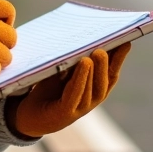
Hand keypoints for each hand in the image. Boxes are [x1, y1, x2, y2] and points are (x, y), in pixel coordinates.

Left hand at [5, 43, 129, 137]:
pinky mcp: (65, 114)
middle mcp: (91, 100)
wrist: (26, 115)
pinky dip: (80, 79)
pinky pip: (75, 94)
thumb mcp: (61, 72)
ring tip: (98, 52)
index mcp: (93, 89)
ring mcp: (79, 108)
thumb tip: (83, 36)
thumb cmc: (46, 90)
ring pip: (93, 89)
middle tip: (109, 44)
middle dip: (108, 62)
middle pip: (105, 81)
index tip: (126, 40)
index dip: (119, 59)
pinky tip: (84, 64)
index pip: (111, 74)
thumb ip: (73, 60)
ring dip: (96, 69)